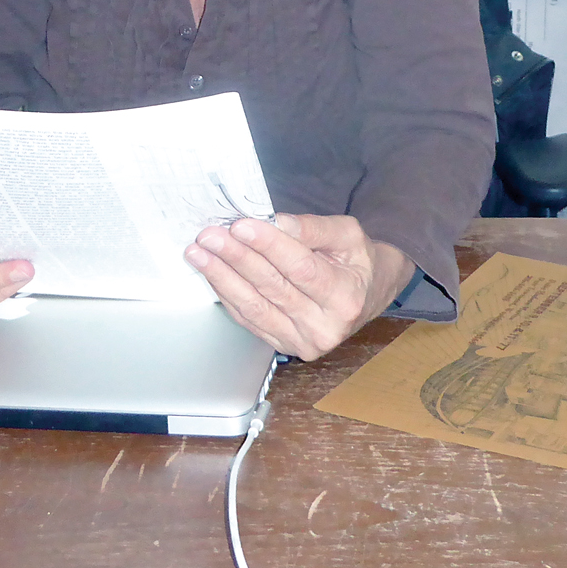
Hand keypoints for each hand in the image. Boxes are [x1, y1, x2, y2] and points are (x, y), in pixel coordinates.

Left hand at [183, 213, 414, 360]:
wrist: (366, 295)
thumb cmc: (356, 260)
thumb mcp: (347, 234)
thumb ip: (312, 228)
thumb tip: (275, 222)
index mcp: (344, 297)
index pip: (301, 269)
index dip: (269, 246)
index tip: (241, 226)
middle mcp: (324, 327)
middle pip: (272, 288)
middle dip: (236, 258)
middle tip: (210, 236)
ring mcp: (302, 342)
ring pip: (255, 307)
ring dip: (222, 278)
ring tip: (199, 253)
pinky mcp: (283, 345)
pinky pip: (249, 319)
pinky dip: (227, 295)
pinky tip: (212, 273)